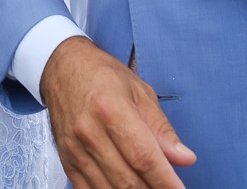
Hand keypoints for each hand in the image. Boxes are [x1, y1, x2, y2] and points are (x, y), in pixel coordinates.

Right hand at [43, 37, 194, 188]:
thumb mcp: (140, 92)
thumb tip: (185, 158)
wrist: (62, 68)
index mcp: (112, 109)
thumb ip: (162, 129)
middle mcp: (90, 132)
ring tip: (149, 188)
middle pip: (127, 180)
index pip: (144, 157)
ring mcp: (75, 149)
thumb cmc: (103, 75)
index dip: (166, 181)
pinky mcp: (66, 160)